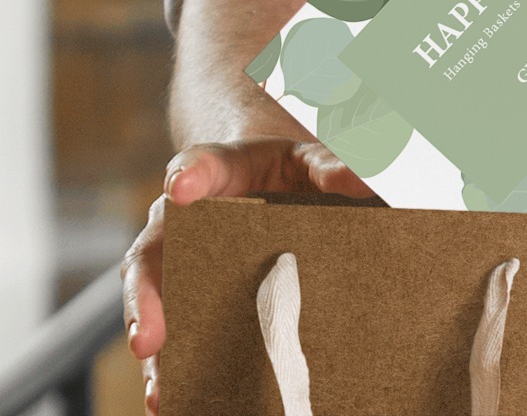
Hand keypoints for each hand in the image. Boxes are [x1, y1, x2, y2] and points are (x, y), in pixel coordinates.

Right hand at [121, 137, 371, 414]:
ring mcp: (179, 264)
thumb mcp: (311, 158)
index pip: (199, 166)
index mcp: (216, 172)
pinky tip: (178, 401)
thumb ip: (330, 165)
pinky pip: (175, 335)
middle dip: (146, 298)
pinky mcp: (191, 299)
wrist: (271, 183)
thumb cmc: (287, 170)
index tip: (182, 188)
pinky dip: (174, 368)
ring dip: (156, 352)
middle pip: (150, 255)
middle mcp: (181, 221)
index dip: (189, 176)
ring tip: (163, 392)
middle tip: (149, 336)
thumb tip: (357, 181)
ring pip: (153, 306)